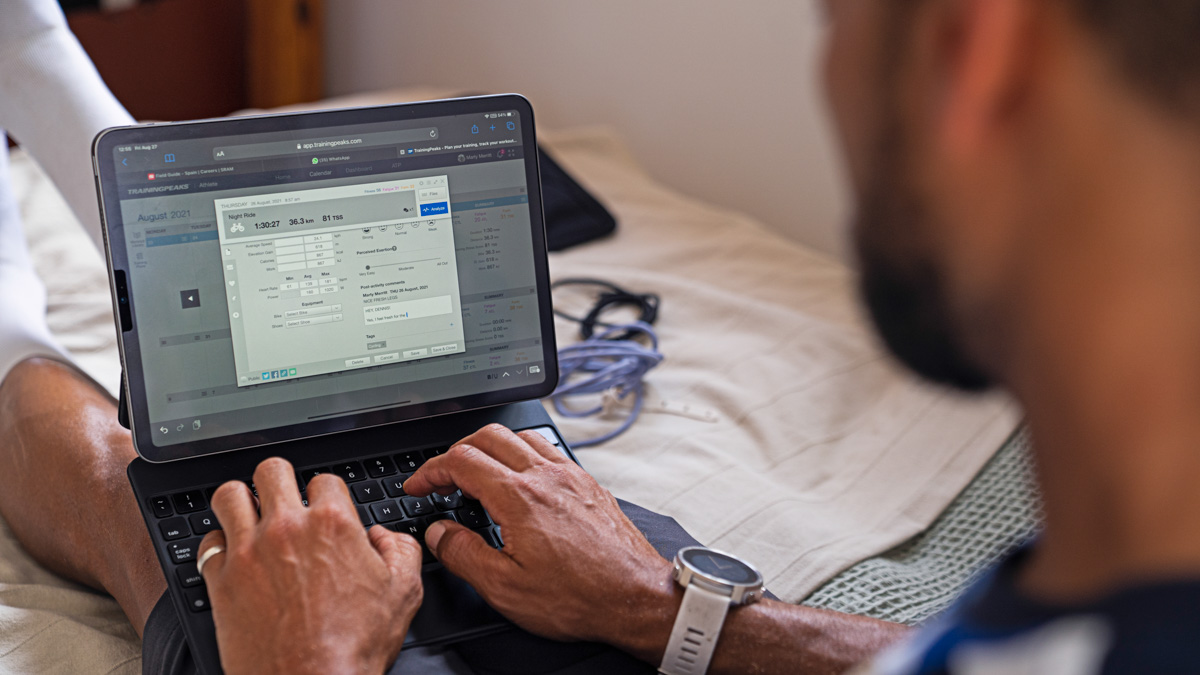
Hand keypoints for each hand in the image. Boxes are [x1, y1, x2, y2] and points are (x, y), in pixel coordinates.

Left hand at [197, 458, 423, 674]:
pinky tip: (233, 555)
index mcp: (333, 525)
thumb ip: (402, 550)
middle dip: (279, 481)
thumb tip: (384, 537)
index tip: (325, 511)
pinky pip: (208, 541)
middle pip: (271, 471)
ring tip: (250, 515)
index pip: (324, 480)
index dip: (327, 495)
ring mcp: (249, 552)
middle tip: (283, 499)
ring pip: (229, 494)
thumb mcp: (404, 593)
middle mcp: (287, 529)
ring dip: (241, 501)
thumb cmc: (353, 648)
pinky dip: (219, 544)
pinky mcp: (221, 579)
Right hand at [402, 424, 678, 660]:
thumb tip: (439, 533)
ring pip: (521, 436)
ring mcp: (571, 476)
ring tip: (478, 472)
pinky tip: (522, 477)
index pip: (461, 461)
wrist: (636, 597)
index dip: (430, 471)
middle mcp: (546, 477)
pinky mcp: (588, 484)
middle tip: (442, 478)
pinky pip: (549, 450)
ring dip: (491, 447)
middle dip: (456, 451)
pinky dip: (524, 453)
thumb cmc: (580, 597)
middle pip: (488, 437)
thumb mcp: (505, 588)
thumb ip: (464, 554)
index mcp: (520, 498)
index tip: (418, 486)